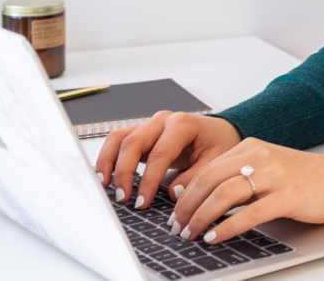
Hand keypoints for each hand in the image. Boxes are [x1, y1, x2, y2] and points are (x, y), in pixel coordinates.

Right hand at [95, 111, 240, 207]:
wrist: (218, 132)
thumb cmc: (217, 144)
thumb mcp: (216, 161)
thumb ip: (196, 177)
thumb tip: (172, 192)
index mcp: (183, 124)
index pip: (159, 153)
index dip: (148, 180)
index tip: (142, 203)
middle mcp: (162, 120)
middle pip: (133, 141)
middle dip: (124, 172)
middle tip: (123, 199)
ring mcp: (150, 124)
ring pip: (120, 137)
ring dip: (109, 161)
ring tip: (105, 186)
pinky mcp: (142, 133)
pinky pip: (119, 141)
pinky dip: (109, 157)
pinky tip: (106, 176)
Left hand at [169, 137, 323, 242]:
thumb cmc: (304, 178)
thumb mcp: (266, 168)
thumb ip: (238, 176)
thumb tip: (202, 197)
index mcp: (250, 147)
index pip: (207, 167)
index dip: (186, 192)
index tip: (174, 212)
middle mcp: (259, 156)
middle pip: (211, 179)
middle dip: (188, 206)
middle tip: (177, 227)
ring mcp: (275, 174)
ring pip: (226, 193)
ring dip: (202, 217)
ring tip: (191, 234)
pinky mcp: (289, 195)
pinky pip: (251, 212)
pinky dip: (228, 227)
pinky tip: (216, 237)